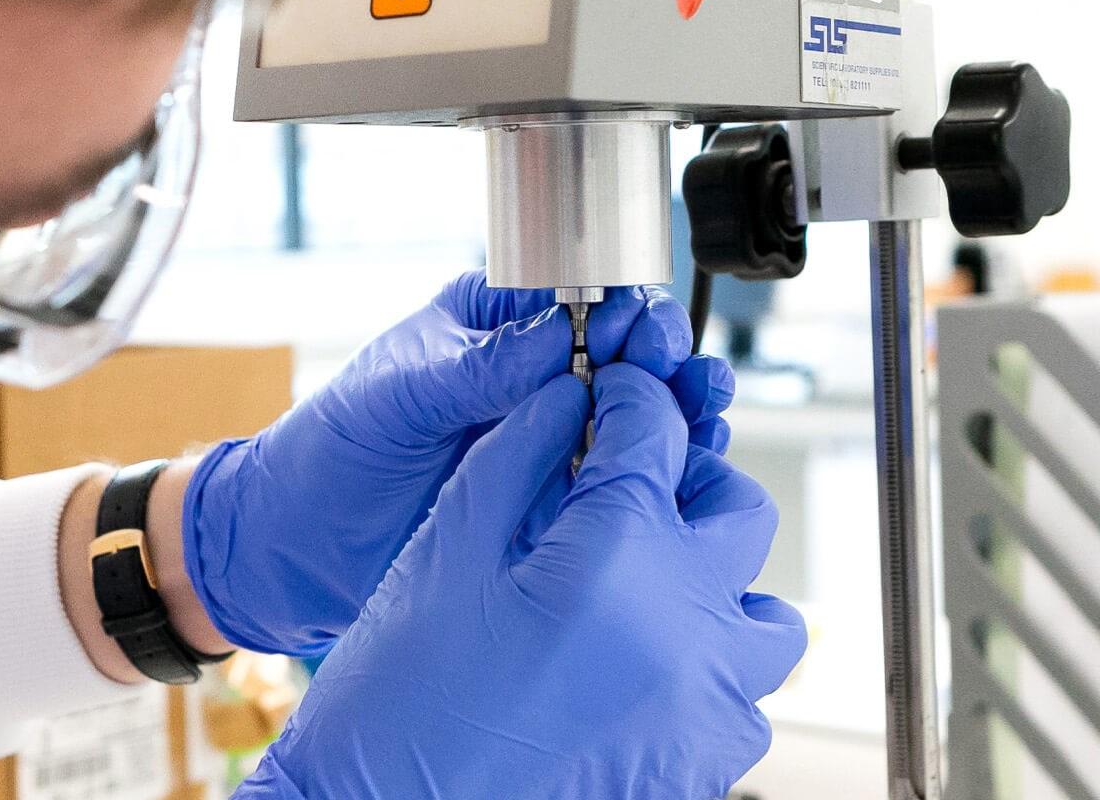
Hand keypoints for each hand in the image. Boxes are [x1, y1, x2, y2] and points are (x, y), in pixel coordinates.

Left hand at [181, 271, 729, 654]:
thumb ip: (479, 368)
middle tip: (678, 372)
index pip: (573, 298)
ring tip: (700, 411)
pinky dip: (657, 471)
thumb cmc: (330, 447)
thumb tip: (558, 335)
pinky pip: (618, 477)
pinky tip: (684, 469)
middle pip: (622, 354)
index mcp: (489, 324)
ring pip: (633, 415)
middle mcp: (527, 375)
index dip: (618, 307)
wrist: (299, 540)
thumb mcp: (398, 392)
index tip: (642, 326)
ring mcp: (543, 437)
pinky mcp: (551, 496)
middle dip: (661, 358)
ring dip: (675, 411)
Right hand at [237, 365, 804, 799]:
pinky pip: (741, 699)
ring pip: (762, 616)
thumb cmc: (396, 697)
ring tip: (641, 586)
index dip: (626, 396)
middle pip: (736, 511)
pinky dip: (703, 667)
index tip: (604, 395)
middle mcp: (687, 632)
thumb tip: (565, 400)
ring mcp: (705, 709)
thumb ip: (516, 458)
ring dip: (711, 583)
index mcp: (620, 558)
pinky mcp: (701, 768)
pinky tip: (632, 665)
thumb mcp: (445, 549)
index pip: (656, 433)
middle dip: (684, 479)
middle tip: (625, 484)